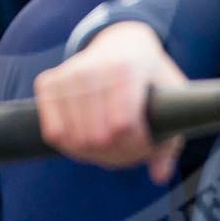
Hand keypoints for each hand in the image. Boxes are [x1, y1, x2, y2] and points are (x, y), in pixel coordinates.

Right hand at [33, 21, 188, 182]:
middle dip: (118, 154)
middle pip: (99, 139)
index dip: (139, 147)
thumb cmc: (148, 78)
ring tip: (111, 144)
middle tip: (129, 149)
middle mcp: (93, 69)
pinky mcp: (49, 82)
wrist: (121, 43)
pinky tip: (87, 138)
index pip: (124, 126)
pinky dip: (70, 145)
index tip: (148, 146)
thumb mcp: (171, 99)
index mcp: (127, 69)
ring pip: (76, 140)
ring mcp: (67, 75)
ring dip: (95, 153)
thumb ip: (169, 140)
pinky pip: (54, 133)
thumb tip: (159, 177)